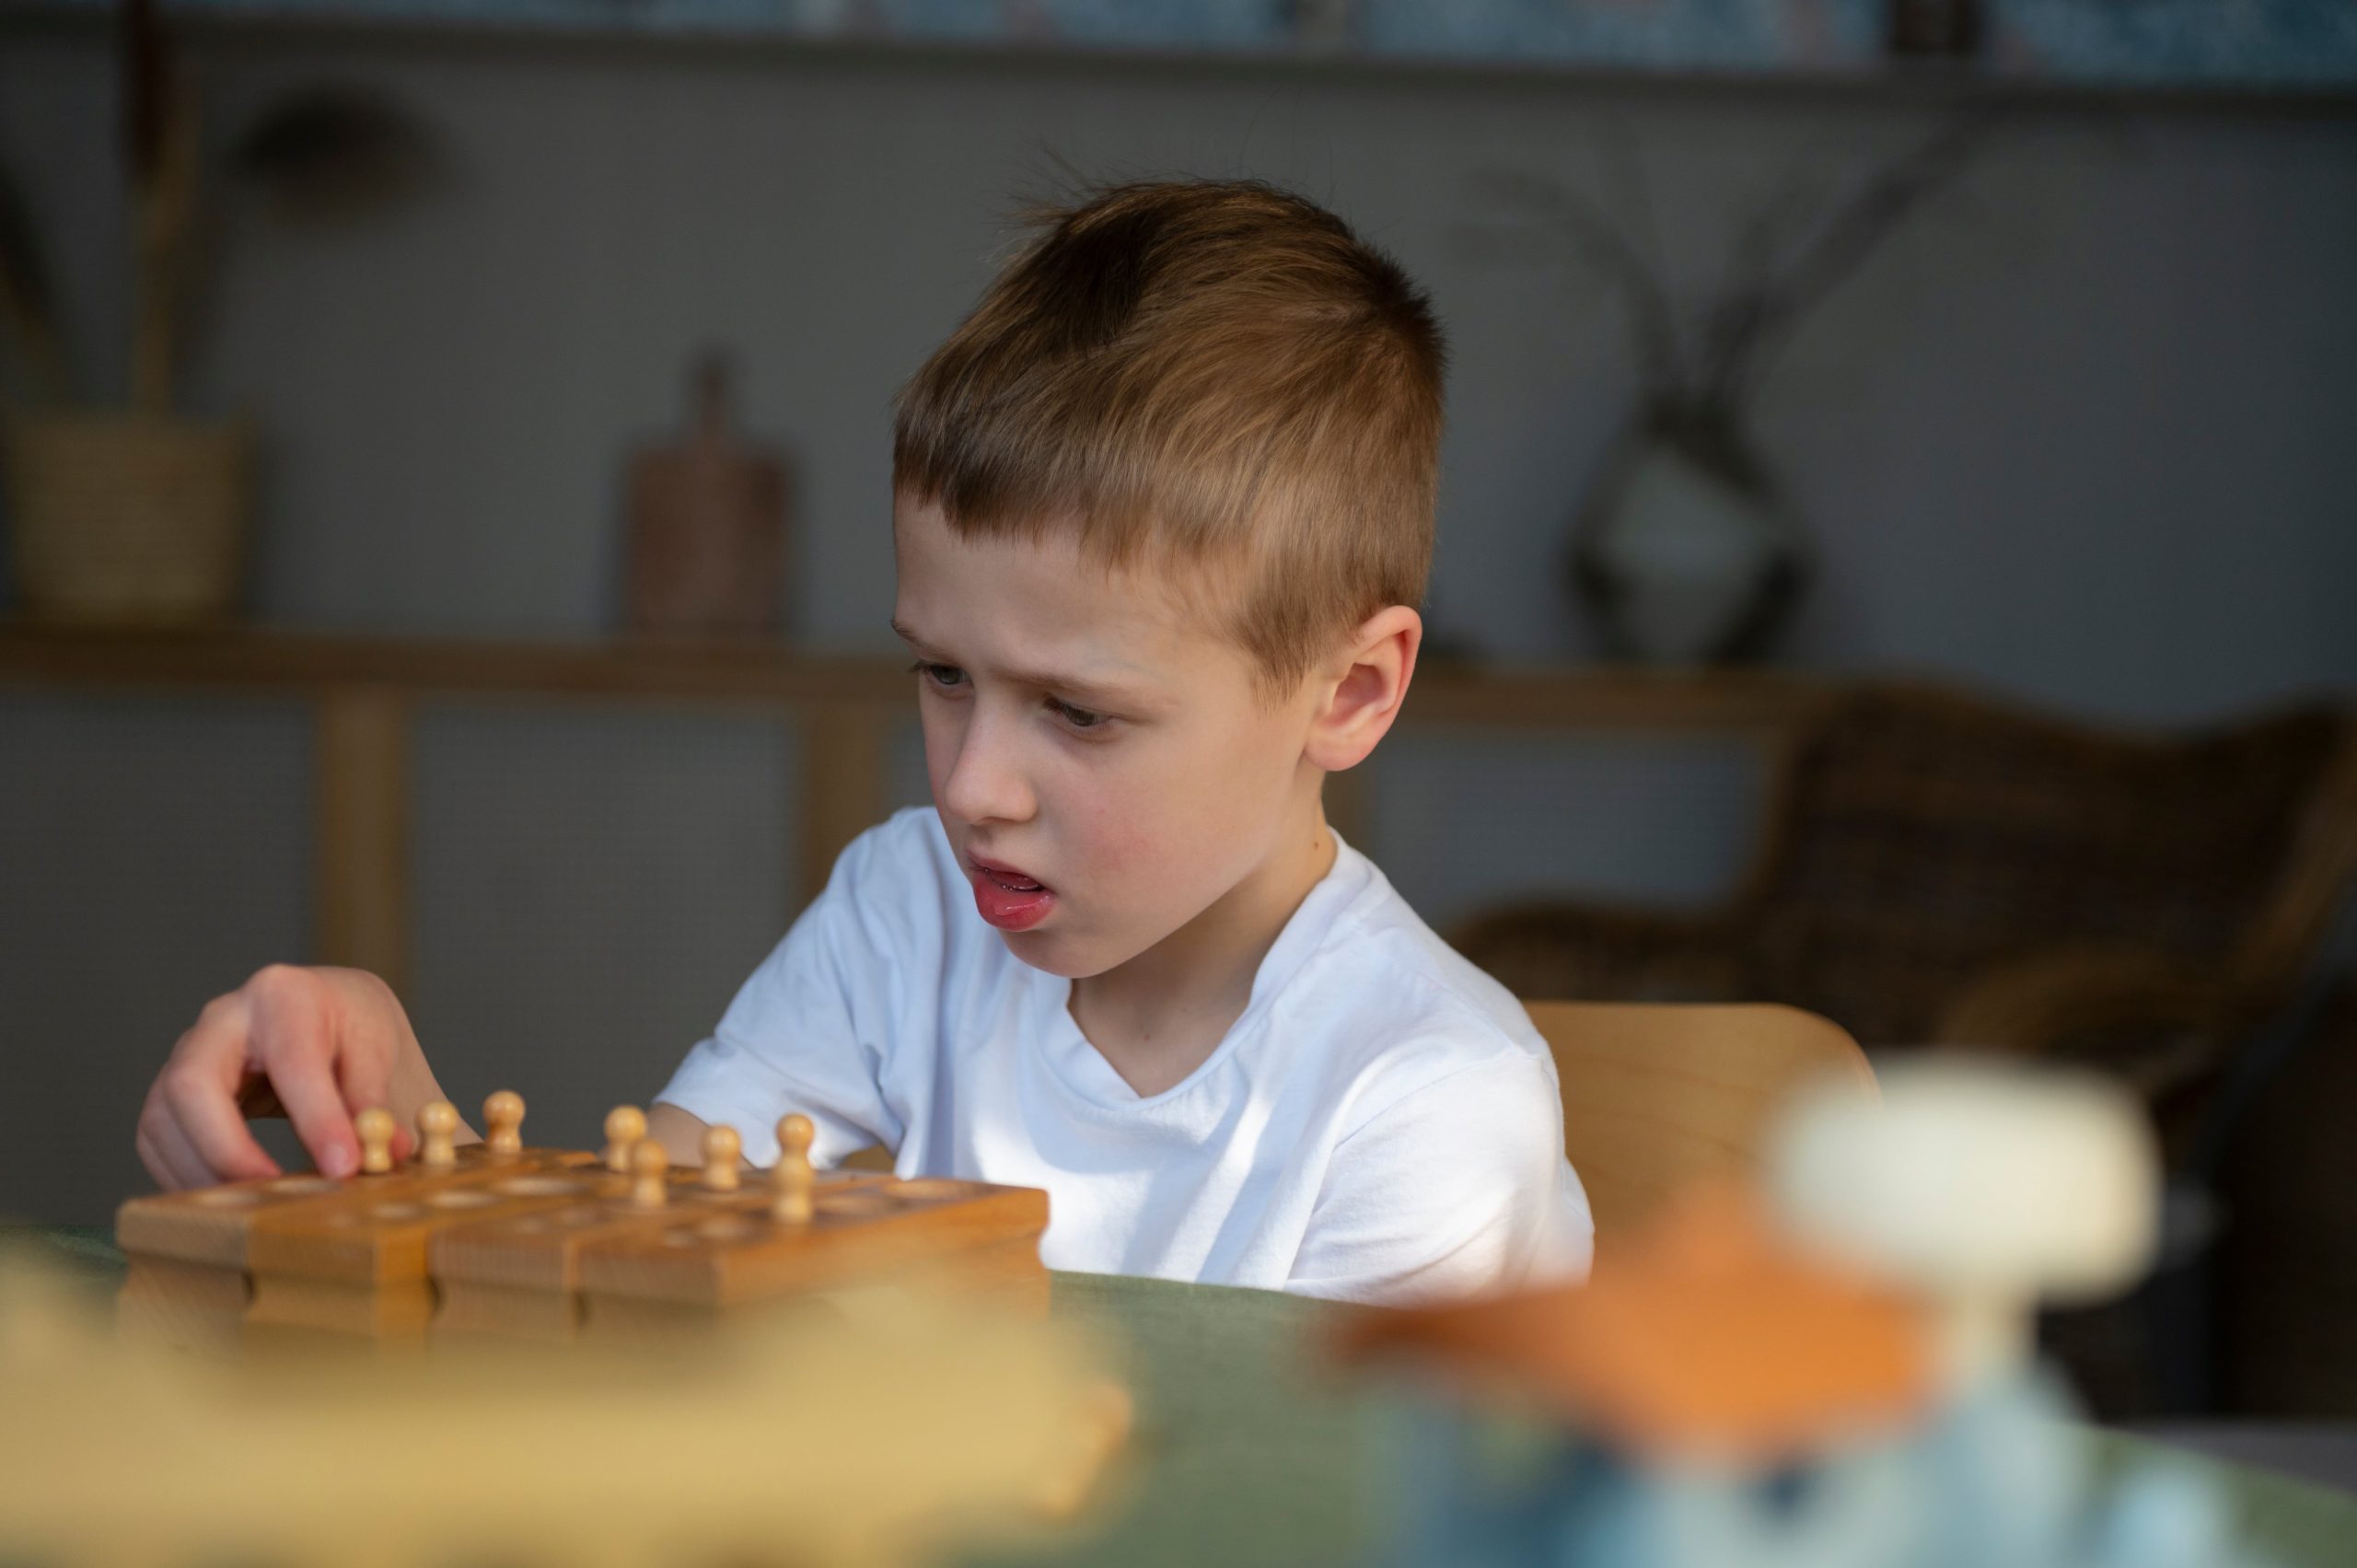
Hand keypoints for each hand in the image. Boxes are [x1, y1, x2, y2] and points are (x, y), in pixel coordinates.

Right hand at [135, 965, 446, 1188]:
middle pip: (193, 1085)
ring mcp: (185, 1053)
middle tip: (276, 1192)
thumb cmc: (351, 1029)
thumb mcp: (377, 1052)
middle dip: (228, 1150)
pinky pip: (157, 1141)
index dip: (316, 1119)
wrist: (322, 1012)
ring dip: (204, 1174)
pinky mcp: (169, 1091)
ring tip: (258, 1205)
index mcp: (284, 995)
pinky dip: (187, 1177)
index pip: (293, 1061)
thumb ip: (373, 1101)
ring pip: (164, 1119)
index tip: (344, 1168)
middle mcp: (222, 1019)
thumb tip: (384, 1154)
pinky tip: (231, 1199)